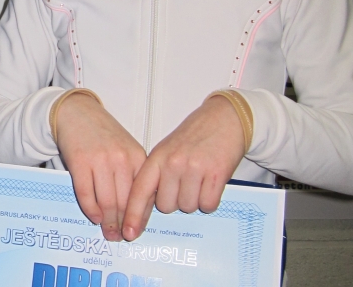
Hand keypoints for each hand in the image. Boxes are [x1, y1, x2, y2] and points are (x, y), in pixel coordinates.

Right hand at [55, 93, 146, 241]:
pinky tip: (93, 216)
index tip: (135, 233)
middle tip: (118, 237)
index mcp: (139, 157)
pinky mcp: (79, 161)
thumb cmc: (103, 133)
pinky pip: (86, 193)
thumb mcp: (127, 150)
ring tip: (106, 231)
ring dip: (106, 221)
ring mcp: (100, 160)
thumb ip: (133, 176)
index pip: (144, 196)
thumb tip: (135, 212)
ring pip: (106, 201)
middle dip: (122, 224)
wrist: (78, 112)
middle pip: (124, 202)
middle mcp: (121, 159)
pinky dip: (90, 209)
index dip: (139, 219)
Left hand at [122, 95, 244, 240]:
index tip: (129, 233)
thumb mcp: (166, 151)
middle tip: (184, 182)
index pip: (139, 192)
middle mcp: (172, 163)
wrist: (223, 119)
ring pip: (188, 207)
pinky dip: (210, 199)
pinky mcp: (216, 174)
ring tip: (198, 178)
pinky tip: (210, 182)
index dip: (133, 215)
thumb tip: (144, 208)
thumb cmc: (193, 137)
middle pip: (166, 206)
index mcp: (156, 158)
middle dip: (175, 200)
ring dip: (193, 199)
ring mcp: (194, 168)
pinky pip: (208, 204)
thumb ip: (155, 175)